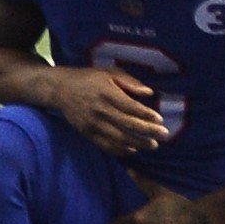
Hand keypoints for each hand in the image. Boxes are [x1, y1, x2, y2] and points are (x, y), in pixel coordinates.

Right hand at [54, 63, 179, 158]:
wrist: (60, 89)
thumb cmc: (89, 78)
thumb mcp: (109, 73)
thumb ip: (129, 82)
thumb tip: (149, 92)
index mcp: (106, 93)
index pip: (130, 107)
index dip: (146, 115)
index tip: (160, 120)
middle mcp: (99, 110)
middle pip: (127, 124)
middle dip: (147, 131)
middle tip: (164, 135)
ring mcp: (92, 124)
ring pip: (118, 138)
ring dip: (137, 143)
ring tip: (153, 145)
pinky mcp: (87, 133)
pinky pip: (105, 145)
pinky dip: (120, 150)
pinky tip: (133, 150)